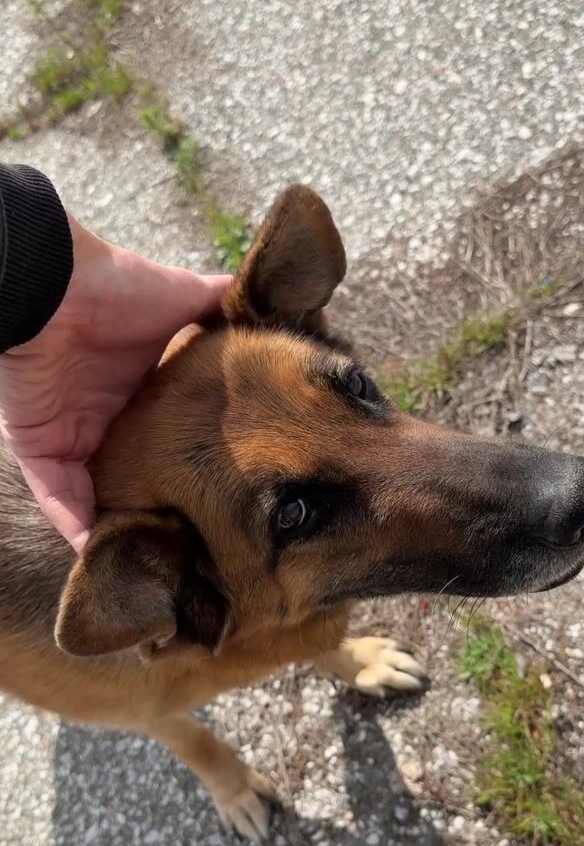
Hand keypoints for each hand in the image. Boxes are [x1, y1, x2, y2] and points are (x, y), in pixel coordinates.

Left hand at [0, 215, 229, 551]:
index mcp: (143, 387)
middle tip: (198, 541)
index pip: (169, 435)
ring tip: (156, 562)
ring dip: (121, 526)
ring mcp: (71, 434)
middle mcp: (109, 416)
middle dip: (160, 506)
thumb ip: (227, 306)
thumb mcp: (189, 296)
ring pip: (98, 494)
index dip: (195, 463)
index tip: (230, 494)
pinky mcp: (39, 445)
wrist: (58, 283)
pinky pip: (57, 497)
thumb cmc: (121, 286)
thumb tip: (283, 303)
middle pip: (136, 472)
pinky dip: (77, 526)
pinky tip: (105, 554)